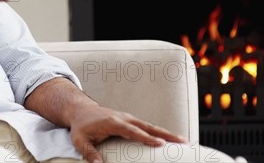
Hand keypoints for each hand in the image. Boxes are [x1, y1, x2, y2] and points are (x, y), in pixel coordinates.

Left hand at [68, 102, 187, 162]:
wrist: (80, 110)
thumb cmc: (81, 126)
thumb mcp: (80, 140)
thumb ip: (89, 153)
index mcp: (113, 122)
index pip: (132, 131)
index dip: (146, 138)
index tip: (159, 144)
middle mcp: (124, 118)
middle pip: (148, 126)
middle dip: (165, 134)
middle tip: (183, 141)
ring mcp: (128, 118)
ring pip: (150, 126)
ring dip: (166, 133)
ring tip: (183, 142)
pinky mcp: (130, 121)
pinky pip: (147, 127)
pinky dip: (159, 132)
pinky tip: (169, 140)